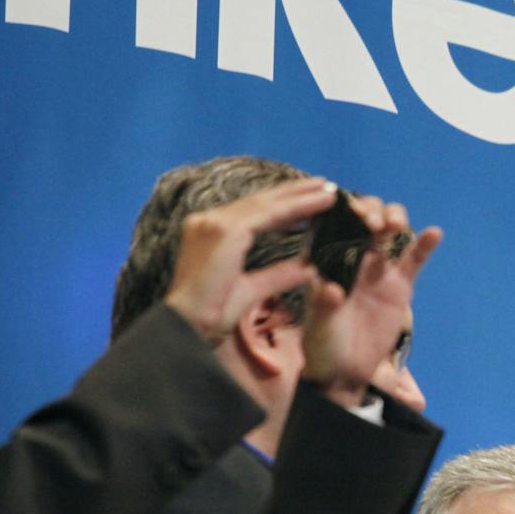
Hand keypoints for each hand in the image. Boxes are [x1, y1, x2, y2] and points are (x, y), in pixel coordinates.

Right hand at [164, 178, 337, 343]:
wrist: (185, 328)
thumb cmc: (209, 318)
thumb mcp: (251, 290)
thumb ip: (278, 275)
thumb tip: (308, 267)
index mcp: (209, 233)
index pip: (252, 214)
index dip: (282, 205)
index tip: (310, 200)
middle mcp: (208, 221)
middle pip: (260, 202)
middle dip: (294, 193)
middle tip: (325, 185)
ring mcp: (214, 222)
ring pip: (266, 204)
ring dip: (300, 195)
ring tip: (329, 190)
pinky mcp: (224, 230)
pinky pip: (268, 214)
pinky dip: (297, 206)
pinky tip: (319, 203)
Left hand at [301, 197, 440, 406]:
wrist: (344, 372)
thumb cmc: (322, 344)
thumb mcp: (317, 325)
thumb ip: (323, 305)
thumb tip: (331, 289)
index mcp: (327, 259)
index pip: (336, 224)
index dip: (345, 211)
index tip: (352, 213)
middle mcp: (354, 256)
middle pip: (367, 219)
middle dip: (371, 211)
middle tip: (372, 224)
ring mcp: (379, 268)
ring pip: (391, 231)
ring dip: (394, 218)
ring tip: (394, 225)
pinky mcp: (400, 285)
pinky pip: (414, 260)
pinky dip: (424, 245)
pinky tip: (434, 233)